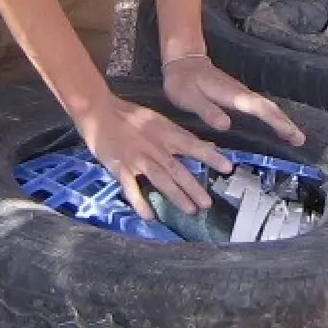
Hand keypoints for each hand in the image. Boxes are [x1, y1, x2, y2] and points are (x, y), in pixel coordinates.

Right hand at [77, 93, 232, 222]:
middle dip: (193, 187)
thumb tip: (207, 147)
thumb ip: (179, 137)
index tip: (228, 168)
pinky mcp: (120, 167)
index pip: (192, 145)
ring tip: (190, 210)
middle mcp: (154, 146)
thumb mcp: (159, 122)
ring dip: (176, 196)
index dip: (211, 156)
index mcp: (165, 133)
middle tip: (207, 203)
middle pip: (177, 168)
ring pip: (159, 179)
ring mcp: (137, 158)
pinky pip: (131, 188)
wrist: (99, 111)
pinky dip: (140, 202)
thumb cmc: (131, 117)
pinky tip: (149, 216)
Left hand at [162, 54, 306, 145]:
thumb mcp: (189, 98)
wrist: (183, 61)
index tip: (292, 134)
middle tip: (300, 140)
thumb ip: (207, 111)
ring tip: (295, 136)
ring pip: (267, 107)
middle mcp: (242, 93)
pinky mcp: (239, 95)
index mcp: (233, 96)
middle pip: (269, 108)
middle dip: (286, 123)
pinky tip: (276, 125)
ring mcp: (242, 93)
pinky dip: (272, 116)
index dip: (277, 123)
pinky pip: (261, 107)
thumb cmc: (183, 81)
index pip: (260, 110)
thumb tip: (226, 125)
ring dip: (282, 120)